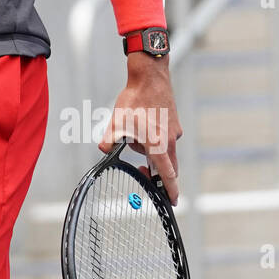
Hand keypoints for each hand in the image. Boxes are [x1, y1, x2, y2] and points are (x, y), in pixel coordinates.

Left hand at [100, 56, 181, 204]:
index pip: (167, 174)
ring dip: (151, 150)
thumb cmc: (134, 99)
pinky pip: (165, 138)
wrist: (150, 76)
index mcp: (158, 144)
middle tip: (142, 170)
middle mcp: (170, 140)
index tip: (173, 201)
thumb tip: (103, 150)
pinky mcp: (175, 123)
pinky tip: (142, 123)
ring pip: (164, 150)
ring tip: (134, 133)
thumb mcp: (117, 121)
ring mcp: (175, 131)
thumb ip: (110, 139)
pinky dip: (155, 138)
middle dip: (157, 172)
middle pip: (168, 166)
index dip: (170, 190)